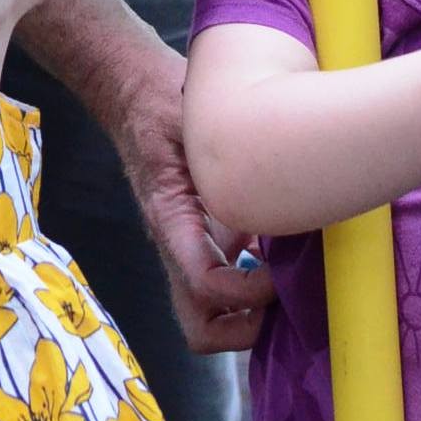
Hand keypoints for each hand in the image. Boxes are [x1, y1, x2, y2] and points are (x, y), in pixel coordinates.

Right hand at [118, 49, 274, 352]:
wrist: (130, 90)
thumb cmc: (161, 100)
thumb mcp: (196, 119)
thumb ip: (229, 155)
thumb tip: (283, 186)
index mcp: (170, 216)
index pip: (203, 282)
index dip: (246, 293)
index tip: (279, 274)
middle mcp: (175, 243)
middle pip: (199, 325)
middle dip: (244, 330)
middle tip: (286, 301)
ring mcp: (186, 245)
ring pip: (209, 313)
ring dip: (249, 316)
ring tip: (290, 283)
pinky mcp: (199, 237)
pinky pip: (224, 283)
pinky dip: (253, 287)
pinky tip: (282, 254)